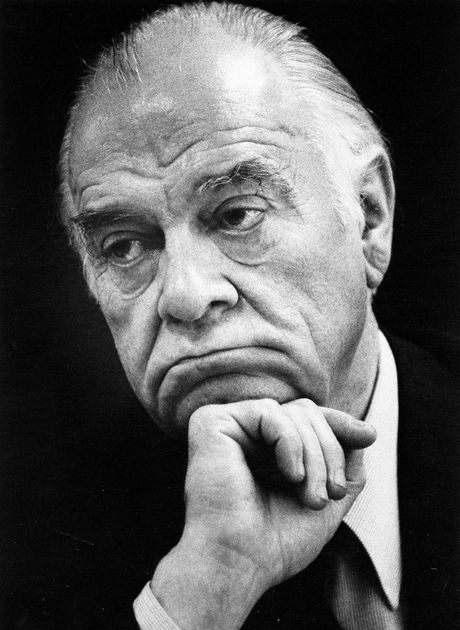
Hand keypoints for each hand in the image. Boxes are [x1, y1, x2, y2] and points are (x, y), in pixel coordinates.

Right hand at [151, 398, 375, 629]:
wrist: (239, 564)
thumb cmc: (275, 542)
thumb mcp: (325, 498)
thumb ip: (345, 464)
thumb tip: (366, 430)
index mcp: (261, 446)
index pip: (305, 417)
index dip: (338, 424)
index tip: (368, 435)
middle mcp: (242, 431)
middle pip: (305, 412)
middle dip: (329, 452)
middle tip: (333, 494)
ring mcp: (226, 425)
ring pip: (294, 413)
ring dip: (315, 456)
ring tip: (313, 498)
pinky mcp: (211, 422)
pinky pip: (270, 412)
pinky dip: (291, 443)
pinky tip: (290, 475)